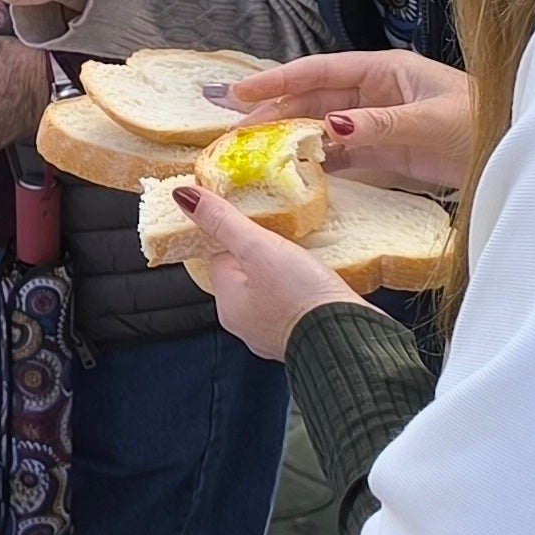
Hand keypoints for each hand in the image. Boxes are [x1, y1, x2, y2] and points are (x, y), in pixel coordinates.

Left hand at [169, 177, 363, 362]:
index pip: (220, 259)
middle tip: (286, 239)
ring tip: (307, 256)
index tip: (257, 224)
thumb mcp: (258, 249)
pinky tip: (322, 278)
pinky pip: (299, 303)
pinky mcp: (307, 333)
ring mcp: (278, 332)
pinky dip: (308, 289)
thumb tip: (185, 196)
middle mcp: (248, 324)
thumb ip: (224, 222)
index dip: (237, 238)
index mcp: (228, 306)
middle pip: (249, 274)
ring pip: (276, 289)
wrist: (350, 338)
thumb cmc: (300, 298)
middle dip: (266, 256)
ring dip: (290, 272)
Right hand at [222, 51, 472, 195]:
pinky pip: (343, 156)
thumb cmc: (483, 125)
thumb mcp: (431, 121)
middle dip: (274, 112)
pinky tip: (296, 174)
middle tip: (235, 132)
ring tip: (254, 155)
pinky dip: (319, 164)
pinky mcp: (387, 155)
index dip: (278, 80)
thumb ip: (380, 124)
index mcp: (386, 71)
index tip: (240, 92)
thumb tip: (331, 124)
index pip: (320, 71)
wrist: (517, 154)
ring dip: (291, 140)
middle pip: (314, 99)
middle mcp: (376, 94)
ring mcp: (379, 124)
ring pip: (323, 129)